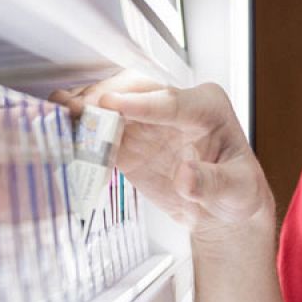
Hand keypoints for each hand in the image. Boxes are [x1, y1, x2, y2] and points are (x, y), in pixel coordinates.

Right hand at [52, 72, 272, 241]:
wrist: (221, 210)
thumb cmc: (238, 192)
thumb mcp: (236, 191)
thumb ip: (211, 183)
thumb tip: (186, 176)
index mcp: (207, 107)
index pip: (171, 101)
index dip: (140, 103)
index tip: (112, 104)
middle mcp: (175, 106)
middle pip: (135, 91)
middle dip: (106, 98)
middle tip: (81, 112)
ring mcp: (148, 121)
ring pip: (113, 103)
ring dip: (87, 107)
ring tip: (63, 114)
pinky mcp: (129, 140)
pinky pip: (102, 129)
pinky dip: (83, 129)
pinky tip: (64, 130)